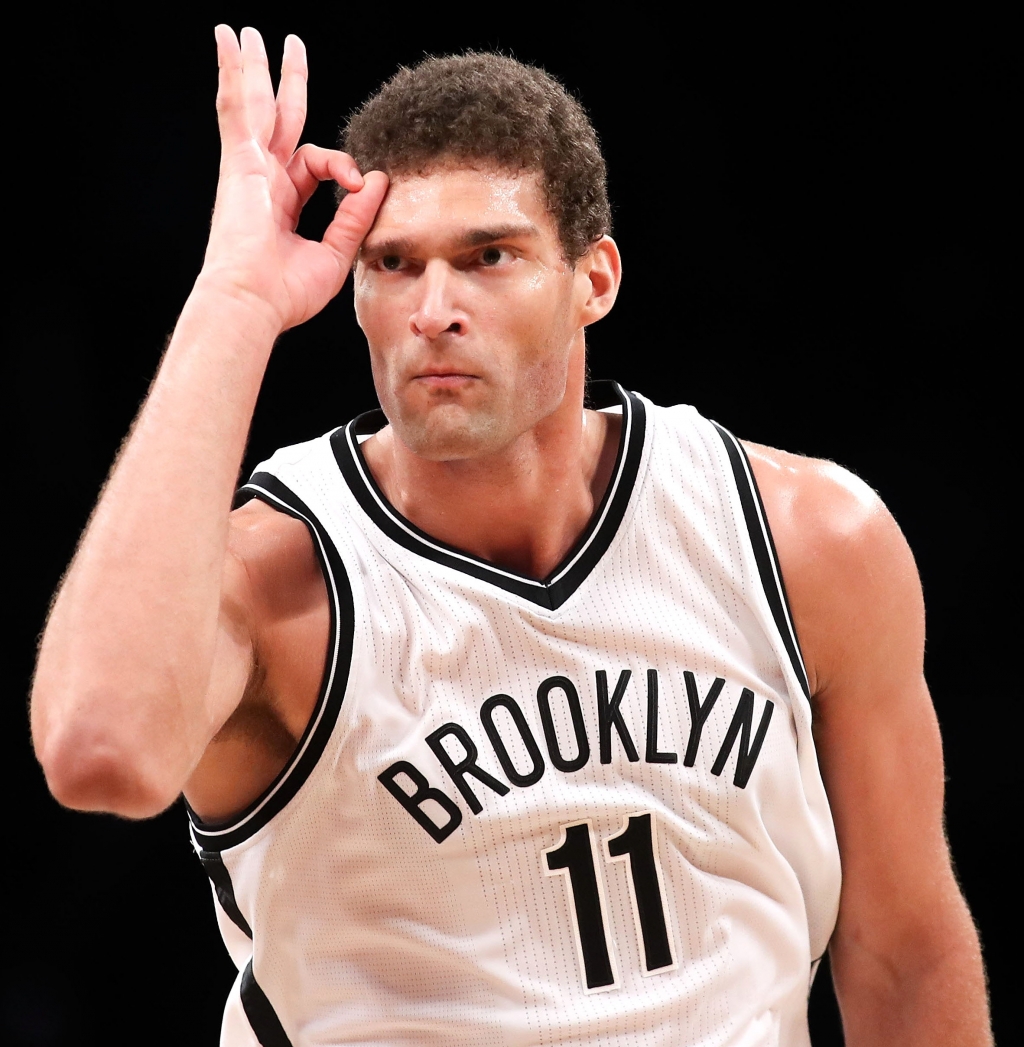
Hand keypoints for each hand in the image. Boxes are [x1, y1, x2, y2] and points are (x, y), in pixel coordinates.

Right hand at [200, 26, 387, 331]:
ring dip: (252, 67)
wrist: (253, 303)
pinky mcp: (239, 162)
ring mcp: (248, 169)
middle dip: (284, 84)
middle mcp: (262, 181)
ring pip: (253, 105)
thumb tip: (377, 181)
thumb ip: (356, 218)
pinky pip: (235, 107)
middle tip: (288, 48)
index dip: (343, 168)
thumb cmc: (286, 294)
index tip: (359, 185)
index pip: (316, 165)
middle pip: (279, 121)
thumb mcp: (336, 253)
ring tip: (244, 32)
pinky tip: (228, 41)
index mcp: (283, 204)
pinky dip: (232, 73)